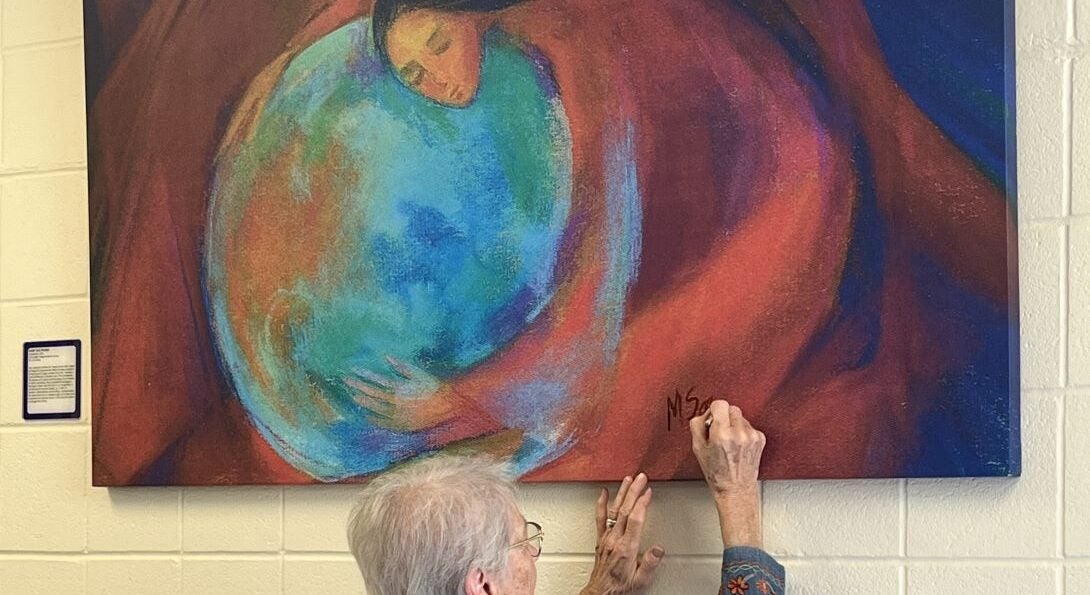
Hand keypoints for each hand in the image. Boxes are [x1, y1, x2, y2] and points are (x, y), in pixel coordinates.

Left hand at [344, 356, 458, 431]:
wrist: (446, 406)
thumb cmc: (433, 387)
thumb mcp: (419, 373)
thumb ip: (402, 367)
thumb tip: (387, 357)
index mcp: (398, 389)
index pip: (376, 381)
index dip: (363, 375)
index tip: (352, 370)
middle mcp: (395, 403)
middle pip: (371, 394)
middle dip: (357, 387)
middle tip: (346, 381)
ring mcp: (397, 415)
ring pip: (375, 409)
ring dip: (363, 401)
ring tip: (353, 396)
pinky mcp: (401, 425)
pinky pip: (384, 423)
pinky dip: (374, 419)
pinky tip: (367, 415)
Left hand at [580, 473, 664, 594]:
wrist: (601, 592)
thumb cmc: (621, 586)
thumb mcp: (641, 580)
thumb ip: (650, 563)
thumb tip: (659, 549)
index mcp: (627, 547)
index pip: (635, 520)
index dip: (642, 503)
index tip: (648, 492)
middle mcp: (615, 539)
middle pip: (625, 510)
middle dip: (634, 491)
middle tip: (641, 477)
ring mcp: (607, 537)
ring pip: (614, 510)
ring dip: (622, 493)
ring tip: (628, 479)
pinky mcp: (601, 538)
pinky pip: (600, 518)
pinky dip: (601, 504)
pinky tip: (603, 492)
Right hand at [689, 401, 765, 547]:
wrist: (735, 488)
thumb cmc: (716, 472)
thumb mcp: (697, 448)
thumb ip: (697, 425)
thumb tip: (705, 413)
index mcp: (722, 434)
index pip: (720, 404)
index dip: (713, 410)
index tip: (712, 419)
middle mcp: (739, 433)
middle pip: (731, 408)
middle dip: (724, 417)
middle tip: (719, 432)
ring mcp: (752, 436)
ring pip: (741, 417)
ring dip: (734, 425)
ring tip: (730, 442)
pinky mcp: (760, 439)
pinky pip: (749, 426)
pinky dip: (743, 432)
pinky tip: (738, 446)